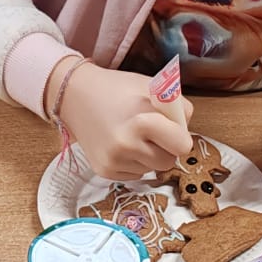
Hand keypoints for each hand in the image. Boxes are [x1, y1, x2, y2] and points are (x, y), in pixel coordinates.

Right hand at [57, 61, 192, 181]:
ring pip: (152, 169)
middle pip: (168, 161)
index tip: (170, 128)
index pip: (182, 146)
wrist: (76, 95)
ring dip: (150, 155)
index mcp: (141, 122)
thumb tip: (185, 133)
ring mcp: (114, 161)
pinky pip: (135, 174)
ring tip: (134, 135)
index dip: (179, 135)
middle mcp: (126, 146)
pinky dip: (134, 161)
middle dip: (166, 148)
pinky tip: (122, 144)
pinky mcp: (105, 171)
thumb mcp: (153, 87)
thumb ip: (179, 109)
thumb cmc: (117, 88)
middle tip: (153, 131)